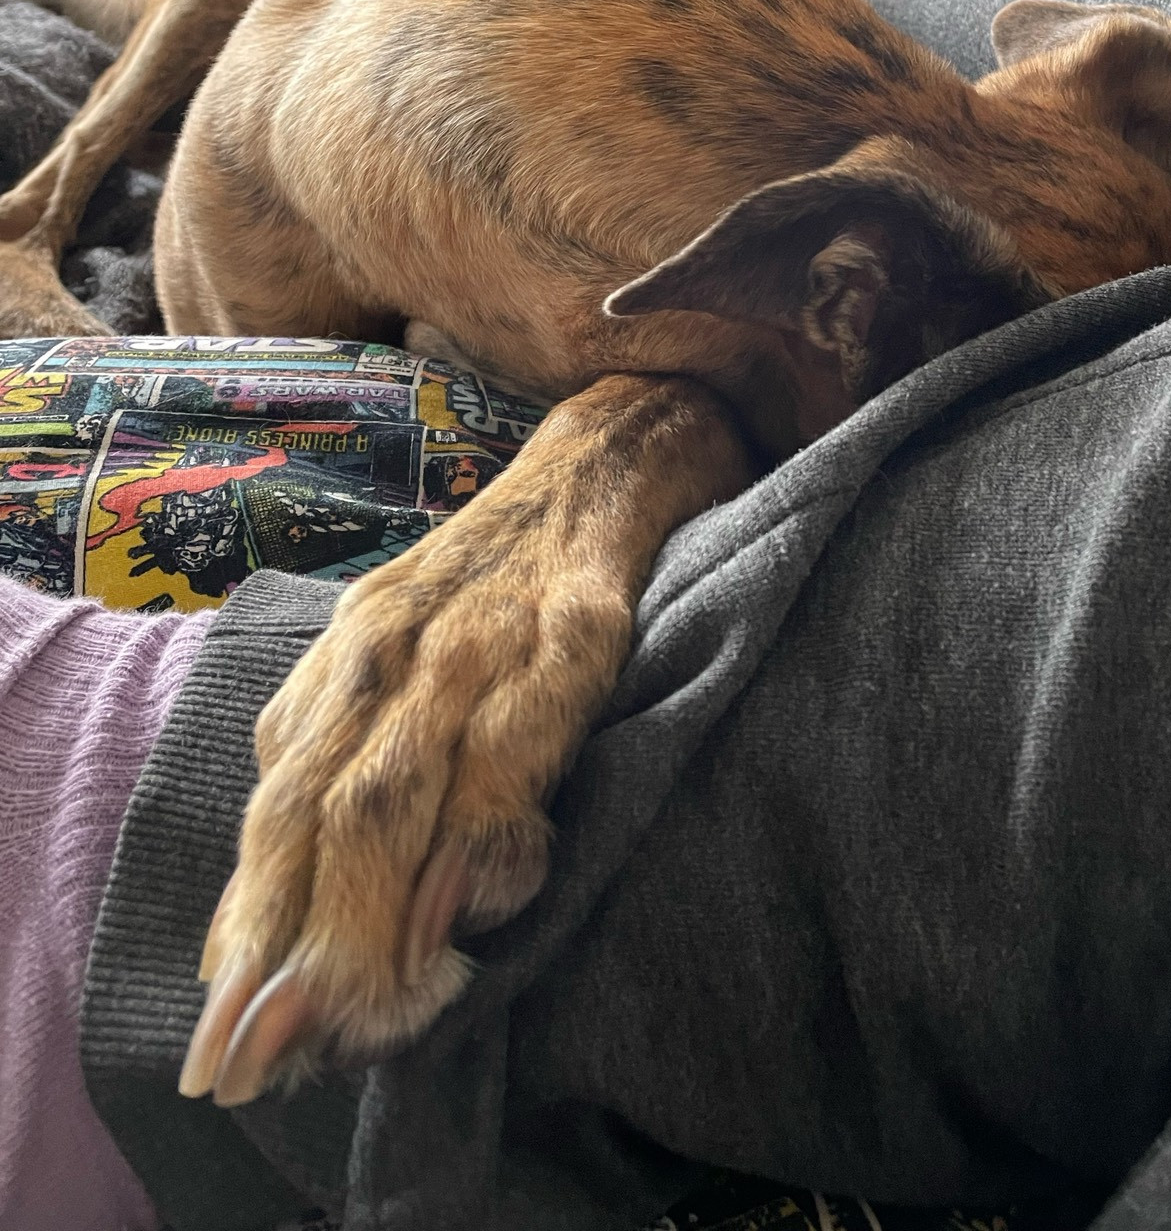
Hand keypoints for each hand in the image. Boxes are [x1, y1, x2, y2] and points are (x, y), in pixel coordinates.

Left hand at [178, 374, 751, 1104]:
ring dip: (366, 910)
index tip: (225, 1036)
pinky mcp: (575, 625)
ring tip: (356, 1018)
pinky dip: (483, 825)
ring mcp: (482, 635)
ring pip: (397, 784)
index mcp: (350, 657)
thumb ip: (350, 759)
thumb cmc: (504, 574)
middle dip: (290, 941)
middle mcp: (395, 646)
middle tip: (268, 1056)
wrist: (614, 446)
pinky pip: (518, 735)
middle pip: (322, 809)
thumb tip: (286, 901)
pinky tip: (468, 905)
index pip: (278, 804)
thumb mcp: (405, 654)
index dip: (248, 922)